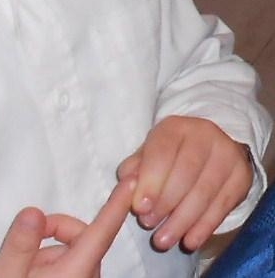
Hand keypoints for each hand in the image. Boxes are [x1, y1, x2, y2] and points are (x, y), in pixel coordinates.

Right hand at [0, 178, 133, 277]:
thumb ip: (18, 245)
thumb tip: (34, 211)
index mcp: (72, 276)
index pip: (98, 236)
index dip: (115, 208)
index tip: (131, 186)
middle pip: (83, 240)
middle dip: (57, 229)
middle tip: (27, 237)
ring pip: (74, 254)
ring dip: (50, 248)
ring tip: (22, 267)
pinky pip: (69, 266)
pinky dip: (50, 261)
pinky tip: (29, 273)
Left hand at [117, 116, 251, 251]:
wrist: (211, 146)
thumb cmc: (171, 152)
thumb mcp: (150, 152)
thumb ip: (136, 167)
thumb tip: (127, 183)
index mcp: (176, 126)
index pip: (162, 152)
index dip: (150, 181)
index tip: (139, 208)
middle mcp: (204, 135)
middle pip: (185, 173)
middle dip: (165, 203)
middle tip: (149, 224)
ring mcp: (227, 155)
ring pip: (204, 192)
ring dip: (182, 220)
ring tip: (164, 239)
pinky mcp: (242, 177)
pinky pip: (222, 206)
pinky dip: (204, 227)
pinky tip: (189, 241)